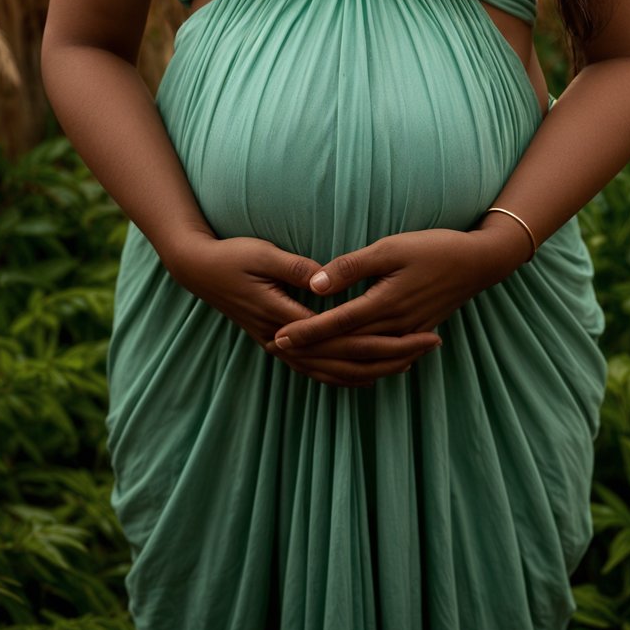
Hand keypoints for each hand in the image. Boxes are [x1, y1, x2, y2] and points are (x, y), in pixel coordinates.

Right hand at [169, 234, 440, 388]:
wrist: (200, 271)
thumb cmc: (233, 256)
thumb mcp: (264, 254)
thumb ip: (296, 268)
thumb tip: (326, 278)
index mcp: (283, 318)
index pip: (341, 338)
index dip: (380, 337)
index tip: (414, 330)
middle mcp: (284, 342)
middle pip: (345, 361)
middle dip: (390, 356)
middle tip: (430, 345)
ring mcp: (281, 348)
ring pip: (335, 372)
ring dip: (375, 369)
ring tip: (412, 360)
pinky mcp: (281, 346)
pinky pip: (320, 370)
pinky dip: (349, 374)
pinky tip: (372, 373)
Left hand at [270, 226, 519, 353]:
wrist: (478, 262)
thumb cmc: (433, 247)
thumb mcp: (390, 247)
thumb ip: (352, 266)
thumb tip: (316, 284)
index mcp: (384, 303)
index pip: (335, 324)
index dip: (305, 332)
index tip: (277, 337)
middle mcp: (395, 326)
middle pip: (345, 347)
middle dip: (310, 350)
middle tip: (277, 349)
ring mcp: (407, 334)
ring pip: (363, 358)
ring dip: (332, 360)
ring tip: (304, 359)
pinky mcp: (417, 335)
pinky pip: (383, 359)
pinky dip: (361, 364)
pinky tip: (348, 363)